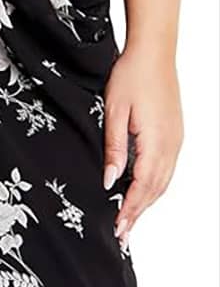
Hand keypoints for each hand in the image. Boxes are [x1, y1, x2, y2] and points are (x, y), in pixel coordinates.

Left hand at [103, 46, 182, 247]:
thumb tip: (111, 181)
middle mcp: (171, 146)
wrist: (154, 52)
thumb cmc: (131, 76)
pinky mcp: (175, 133)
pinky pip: (166, 168)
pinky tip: (142, 189)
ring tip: (130, 218)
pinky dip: (154, 185)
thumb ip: (114, 148)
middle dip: (138, 213)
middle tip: (122, 234)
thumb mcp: (114, 111)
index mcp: (156, 143)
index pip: (142, 187)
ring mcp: (176, 140)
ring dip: (147, 201)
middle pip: (155, 190)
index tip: (118, 230)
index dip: (130, 210)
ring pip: (163, 181)